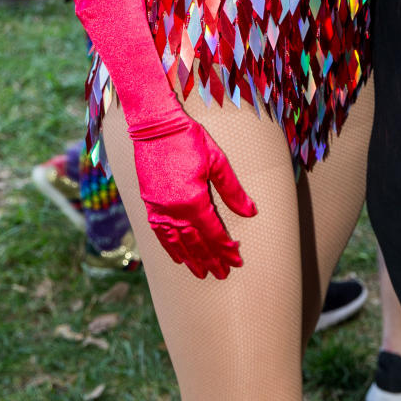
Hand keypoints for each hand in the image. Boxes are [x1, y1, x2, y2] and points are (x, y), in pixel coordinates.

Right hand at [131, 116, 257, 278]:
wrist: (156, 126)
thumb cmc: (190, 140)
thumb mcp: (218, 162)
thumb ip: (233, 191)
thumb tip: (251, 211)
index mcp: (193, 201)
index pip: (213, 233)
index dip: (225, 248)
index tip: (236, 260)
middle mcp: (174, 210)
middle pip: (195, 242)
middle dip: (210, 259)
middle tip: (222, 274)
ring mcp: (158, 209)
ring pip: (176, 242)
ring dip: (190, 259)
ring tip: (202, 273)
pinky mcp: (149, 204)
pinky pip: (159, 233)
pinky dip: (169, 247)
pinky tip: (177, 257)